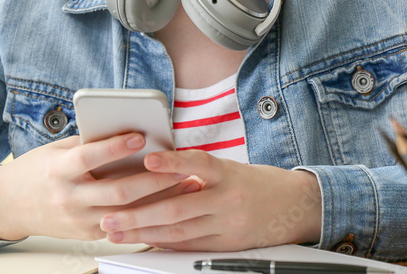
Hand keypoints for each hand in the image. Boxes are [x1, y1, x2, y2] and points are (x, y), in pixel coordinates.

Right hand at [0, 133, 197, 240]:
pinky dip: (145, 214)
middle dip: (152, 180)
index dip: (114, 146)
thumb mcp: (55, 149)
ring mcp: (78, 220)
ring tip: (182, 186)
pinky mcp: (87, 234)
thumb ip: (86, 142)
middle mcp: (69, 197)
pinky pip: (121, 225)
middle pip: (117, 191)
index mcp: (58, 169)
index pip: (89, 156)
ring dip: (157, 200)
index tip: (139, 135)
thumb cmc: (35, 171)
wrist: (8, 205)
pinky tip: (166, 204)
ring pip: (125, 213)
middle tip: (178, 167)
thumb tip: (123, 129)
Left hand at [98, 149, 321, 250]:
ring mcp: (229, 225)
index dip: (173, 162)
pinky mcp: (229, 244)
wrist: (296, 205)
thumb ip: (197, 170)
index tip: (148, 159)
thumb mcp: (230, 168)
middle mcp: (228, 199)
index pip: (199, 163)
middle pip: (178, 208)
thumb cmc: (257, 182)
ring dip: (143, 233)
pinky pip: (190, 246)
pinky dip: (165, 244)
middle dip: (138, 214)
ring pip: (179, 232)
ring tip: (116, 232)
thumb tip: (154, 170)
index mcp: (227, 173)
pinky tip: (144, 243)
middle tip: (109, 216)